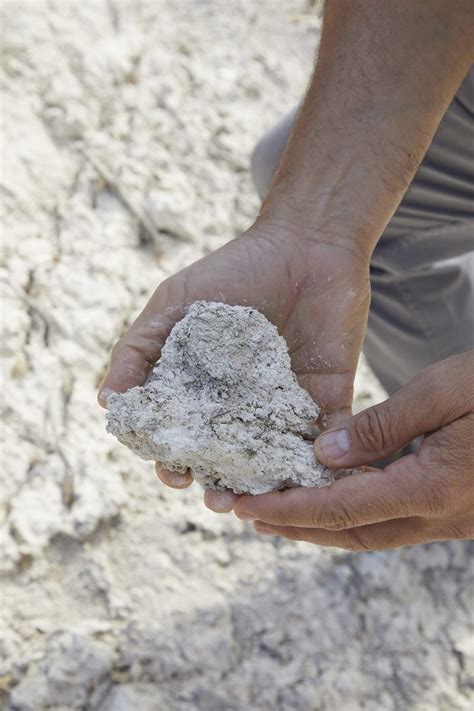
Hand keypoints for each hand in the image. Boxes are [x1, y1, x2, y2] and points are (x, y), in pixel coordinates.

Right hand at [98, 217, 370, 498]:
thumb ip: (137, 351)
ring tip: (253, 502)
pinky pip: (325, 443)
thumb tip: (108, 405)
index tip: (174, 474)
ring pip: (273, 463)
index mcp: (205, 390)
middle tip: (219, 501)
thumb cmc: (233, 271)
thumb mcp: (172, 306)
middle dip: (220, 487)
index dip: (175, 462)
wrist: (304, 244)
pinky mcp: (328, 400)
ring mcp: (286, 407)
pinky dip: (319, 470)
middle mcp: (243, 406)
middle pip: (229, 461)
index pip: (186, 438)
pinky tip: (304, 485)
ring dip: (264, 488)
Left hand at [233, 352, 473, 549]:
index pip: (341, 509)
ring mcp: (452, 518)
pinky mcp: (457, 508)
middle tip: (252, 515)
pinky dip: (354, 513)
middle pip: (351, 533)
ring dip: (323, 525)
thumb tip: (325, 455)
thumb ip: (383, 426)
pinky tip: (336, 495)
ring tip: (281, 511)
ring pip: (372, 532)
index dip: (289, 509)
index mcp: (432, 487)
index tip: (247, 505)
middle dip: (297, 527)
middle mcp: (440, 516)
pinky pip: (393, 520)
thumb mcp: (444, 391)